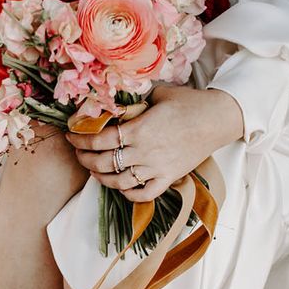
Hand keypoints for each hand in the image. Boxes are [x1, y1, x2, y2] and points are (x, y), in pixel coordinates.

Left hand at [65, 86, 242, 201]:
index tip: (71, 135)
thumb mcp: (157, 94)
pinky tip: (119, 185)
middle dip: (85, 158)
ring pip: (119, 181)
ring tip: (93, 169)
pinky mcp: (169, 178)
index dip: (81, 139)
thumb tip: (114, 102)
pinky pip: (144, 193)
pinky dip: (128, 193)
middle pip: (104, 162)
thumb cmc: (187, 102)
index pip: (100, 139)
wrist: (216, 119)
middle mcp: (144, 152)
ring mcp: (156, 168)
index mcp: (139, 129)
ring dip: (101, 177)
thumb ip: (134, 102)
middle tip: (77, 152)